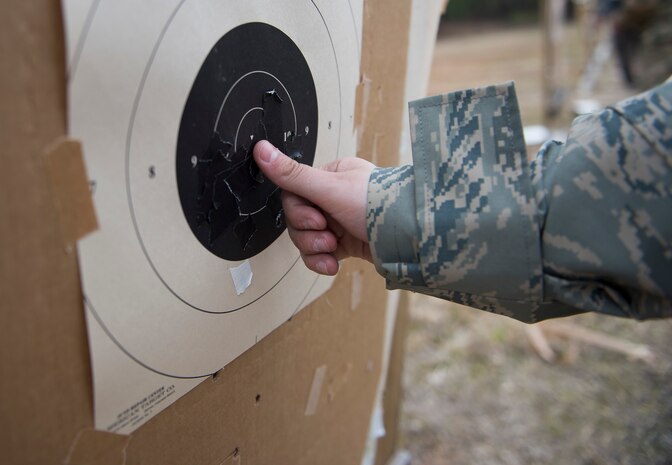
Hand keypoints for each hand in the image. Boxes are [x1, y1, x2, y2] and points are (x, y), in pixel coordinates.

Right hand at [253, 140, 374, 274]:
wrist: (411, 238)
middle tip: (327, 235)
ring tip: (332, 249)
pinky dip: (323, 261)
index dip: (298, 211)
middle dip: (308, 233)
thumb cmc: (378, 205)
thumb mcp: (331, 188)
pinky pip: (321, 254)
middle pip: (298, 219)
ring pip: (307, 238)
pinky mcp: (347, 243)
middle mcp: (334, 197)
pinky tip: (333, 265)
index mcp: (331, 176)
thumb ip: (293, 174)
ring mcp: (340, 221)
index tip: (315, 218)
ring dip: (315, 248)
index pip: (294, 193)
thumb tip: (260, 149)